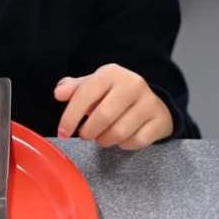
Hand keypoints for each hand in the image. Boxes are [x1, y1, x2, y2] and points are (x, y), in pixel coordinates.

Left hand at [53, 64, 173, 149]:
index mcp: (111, 73)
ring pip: (120, 132)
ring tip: (101, 137)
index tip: (63, 132)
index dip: (70, 117)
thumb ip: (73, 89)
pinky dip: (124, 145)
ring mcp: (149, 102)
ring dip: (104, 140)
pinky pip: (136, 141)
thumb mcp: (92, 87)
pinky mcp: (160, 120)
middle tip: (85, 135)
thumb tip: (59, 93)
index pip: (85, 95)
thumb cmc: (113, 96)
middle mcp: (132, 84)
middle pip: (104, 116)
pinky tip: (121, 138)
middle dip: (89, 132)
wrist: (150, 102)